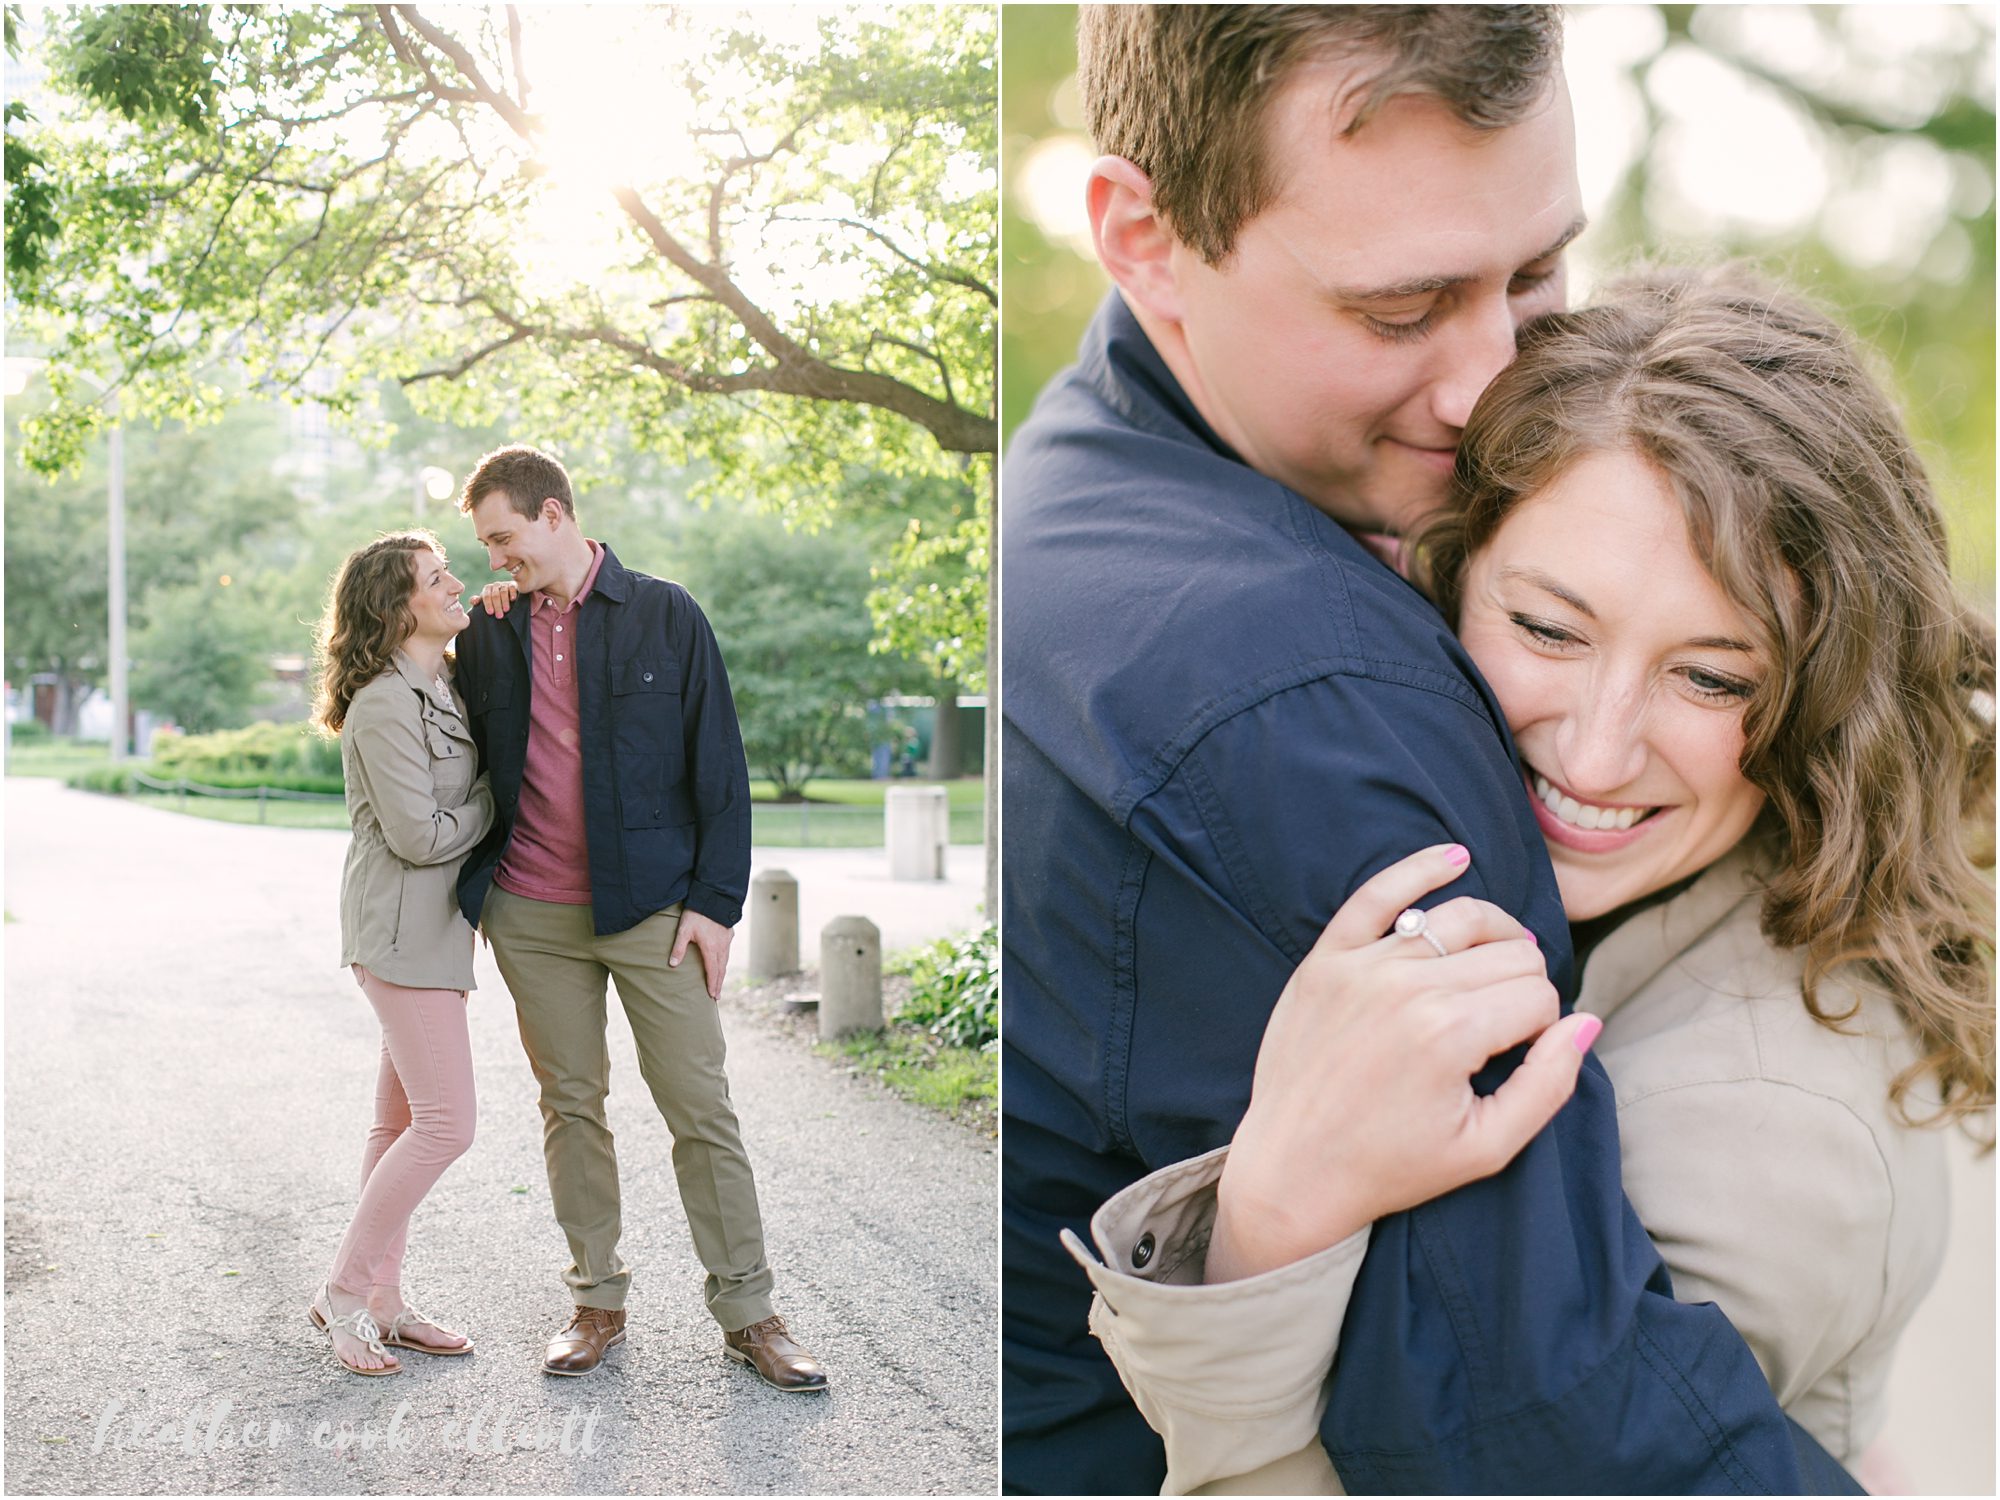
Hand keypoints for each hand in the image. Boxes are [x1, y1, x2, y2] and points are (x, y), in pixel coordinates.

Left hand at [477, 579, 518, 615]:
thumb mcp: (484, 601)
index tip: (490, 613)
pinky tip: (513, 600)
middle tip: (499, 616)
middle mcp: (495, 585)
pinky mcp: (513, 585)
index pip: (486, 596)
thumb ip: (477, 601)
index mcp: (487, 589)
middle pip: (495, 595)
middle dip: (497, 606)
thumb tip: (473, 601)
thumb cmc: (493, 601)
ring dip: (504, 601)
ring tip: (506, 610)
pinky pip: (512, 588)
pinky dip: (512, 593)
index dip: (488, 604)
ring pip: (503, 592)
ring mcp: (504, 585)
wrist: (507, 596)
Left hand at [670, 908, 732, 1001]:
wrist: (713, 897)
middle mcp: (722, 947)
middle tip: (717, 996)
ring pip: (726, 961)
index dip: (712, 984)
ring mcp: (727, 940)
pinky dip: (725, 961)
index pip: (712, 971)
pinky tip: (722, 961)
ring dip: (722, 973)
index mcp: (711, 948)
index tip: (712, 995)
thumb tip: (672, 965)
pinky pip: (727, 951)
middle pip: (721, 969)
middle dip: (719, 983)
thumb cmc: (697, 914)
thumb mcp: (684, 930)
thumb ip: (678, 948)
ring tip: (719, 982)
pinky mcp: (729, 933)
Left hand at [1208, 843, 1597, 1282]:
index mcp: (1450, 1034)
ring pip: (1460, 918)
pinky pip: (1377, 894)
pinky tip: (1455, 856)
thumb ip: (1550, 1084)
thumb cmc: (1391, 1167)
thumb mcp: (1487, 1148)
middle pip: (1508, 952)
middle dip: (1524, 984)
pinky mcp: (1325, 961)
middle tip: (1505, 1024)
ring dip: (1493, 934)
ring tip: (1498, 962)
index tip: (1518, 1056)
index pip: (1539, 996)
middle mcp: (1406, 988)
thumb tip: (1587, 1021)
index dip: (1543, 1027)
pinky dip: (1420, 868)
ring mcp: (1361, 967)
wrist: (1291, 1171)